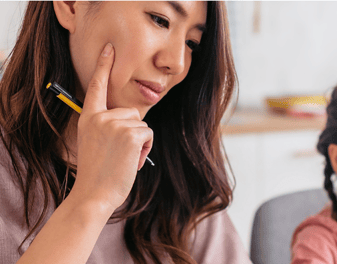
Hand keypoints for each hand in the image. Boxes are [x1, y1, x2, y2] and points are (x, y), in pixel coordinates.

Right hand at [70, 43, 152, 210]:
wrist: (93, 194)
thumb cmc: (98, 172)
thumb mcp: (95, 142)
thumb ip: (108, 126)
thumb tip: (134, 119)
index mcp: (89, 118)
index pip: (97, 87)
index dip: (103, 66)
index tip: (109, 48)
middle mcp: (100, 117)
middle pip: (132, 112)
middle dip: (132, 132)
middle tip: (118, 154)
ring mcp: (115, 124)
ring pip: (142, 124)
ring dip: (139, 142)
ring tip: (124, 159)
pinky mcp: (131, 133)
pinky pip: (148, 134)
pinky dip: (146, 148)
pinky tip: (132, 161)